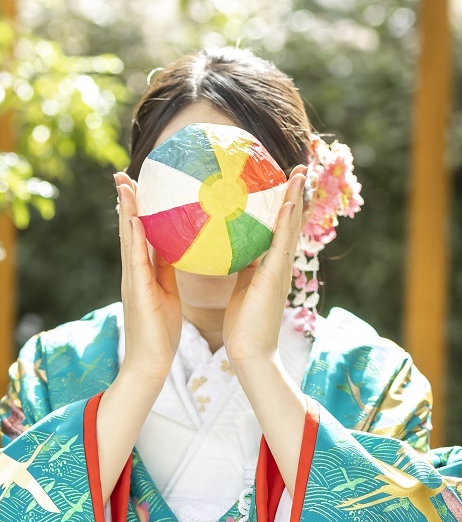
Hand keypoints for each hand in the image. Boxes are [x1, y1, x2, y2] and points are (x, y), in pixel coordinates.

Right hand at [114, 171, 181, 382]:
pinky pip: (136, 260)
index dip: (136, 208)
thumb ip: (169, 270)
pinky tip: (134, 219)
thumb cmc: (160, 333)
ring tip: (125, 186)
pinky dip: (134, 237)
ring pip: (129, 238)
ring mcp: (132, 280)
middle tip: (122, 175)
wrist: (148, 364)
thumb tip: (181, 248)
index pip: (139, 233)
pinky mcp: (137, 291)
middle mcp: (133, 272)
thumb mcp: (168, 293)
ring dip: (126, 211)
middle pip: (128, 229)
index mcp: (142, 272)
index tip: (137, 184)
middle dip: (125, 202)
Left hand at [223, 165, 307, 369]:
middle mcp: (280, 264)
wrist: (249, 354)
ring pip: (290, 228)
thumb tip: (223, 247)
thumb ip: (236, 266)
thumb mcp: (238, 288)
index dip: (282, 206)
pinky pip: (281, 244)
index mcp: (269, 266)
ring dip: (296, 199)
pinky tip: (288, 203)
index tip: (282, 182)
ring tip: (299, 173)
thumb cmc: (241, 325)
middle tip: (299, 168)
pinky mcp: (275, 278)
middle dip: (295, 195)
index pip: (276, 228)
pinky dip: (287, 222)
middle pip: (290, 223)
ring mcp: (281, 270)